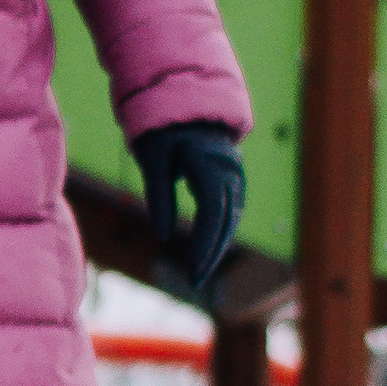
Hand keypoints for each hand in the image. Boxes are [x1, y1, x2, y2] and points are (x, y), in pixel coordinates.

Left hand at [131, 121, 245, 290]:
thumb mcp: (152, 159)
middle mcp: (229, 170)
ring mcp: (234, 173)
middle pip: (226, 219)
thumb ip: (158, 195)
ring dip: (218, 245)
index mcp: (209, 164)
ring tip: (200, 272)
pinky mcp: (231, 177)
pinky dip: (221, 231)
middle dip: (212, 252)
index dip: (205, 244)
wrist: (186, 103)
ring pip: (232, 216)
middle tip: (196, 282)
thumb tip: (165, 236)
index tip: (194, 270)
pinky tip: (209, 251)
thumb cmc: (162, 129)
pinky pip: (230, 209)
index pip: (212, 213)